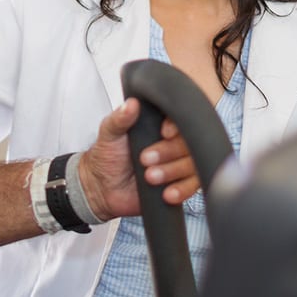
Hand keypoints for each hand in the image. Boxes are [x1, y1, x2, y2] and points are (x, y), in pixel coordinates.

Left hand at [77, 98, 200, 220]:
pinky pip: (193, 186)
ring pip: (193, 164)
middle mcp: (174, 142)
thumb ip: (120, 119)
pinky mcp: (181, 183)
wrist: (104, 188)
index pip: (180, 118)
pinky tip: (166, 193)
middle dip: (169, 152)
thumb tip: (131, 104)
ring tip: (149, 177)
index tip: (163, 133)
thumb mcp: (110, 133)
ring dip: (172, 171)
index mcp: (160, 124)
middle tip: (145, 159)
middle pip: (190, 142)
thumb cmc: (108, 157)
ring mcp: (179, 163)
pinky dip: (182, 189)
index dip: (175, 125)